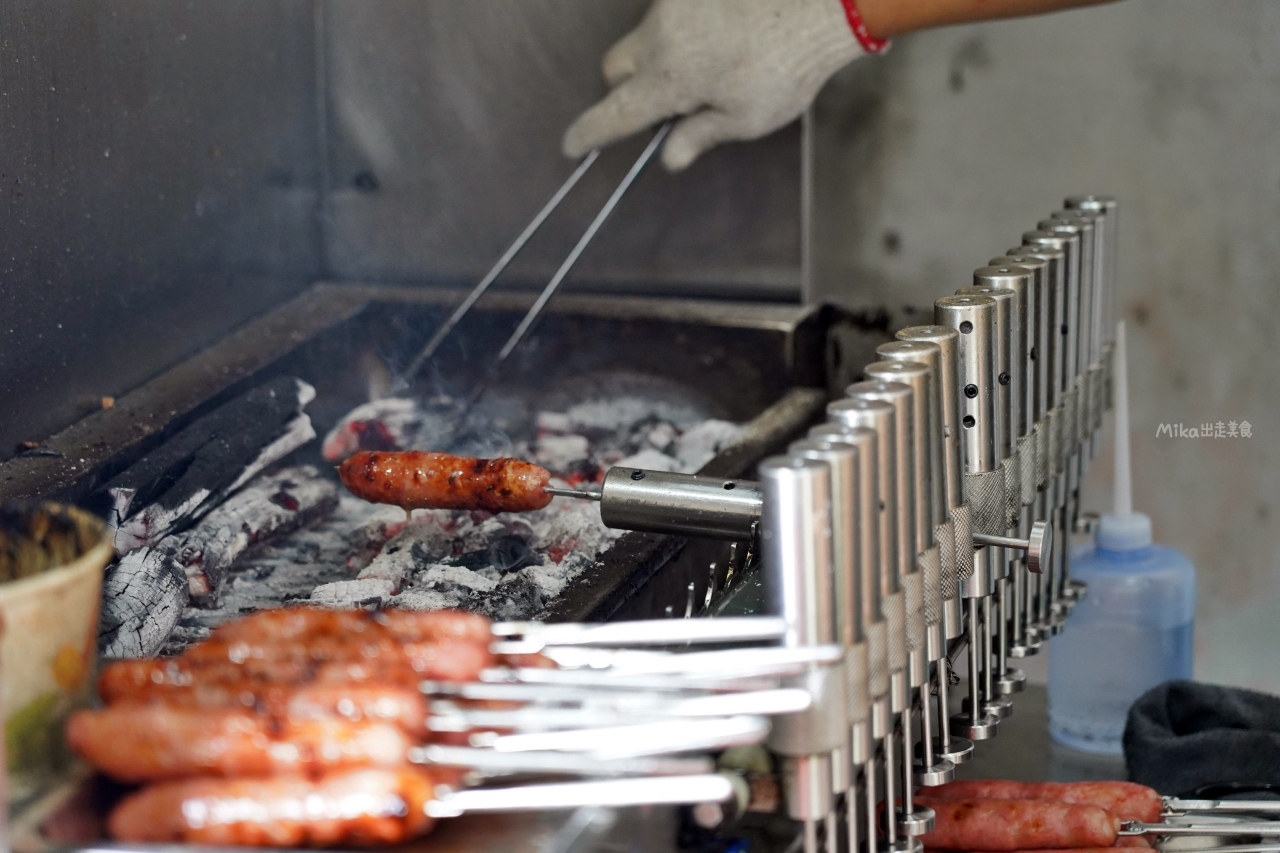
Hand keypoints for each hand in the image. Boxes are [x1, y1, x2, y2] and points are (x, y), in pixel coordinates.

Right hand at [563, 0, 879, 170]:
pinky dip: (681, 31)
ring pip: (643, 37)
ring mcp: (672, 4)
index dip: (590, 132)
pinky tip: (720, 38)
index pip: (615, 113)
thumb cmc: (788, 65)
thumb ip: (700, 135)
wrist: (820, 3)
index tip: (571, 146)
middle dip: (626, 88)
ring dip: (659, 57)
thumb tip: (670, 157)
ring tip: (711, 67)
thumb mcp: (747, 117)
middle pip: (615, 67)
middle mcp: (660, 37)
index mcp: (670, 79)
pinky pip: (668, 13)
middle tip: (665, 104)